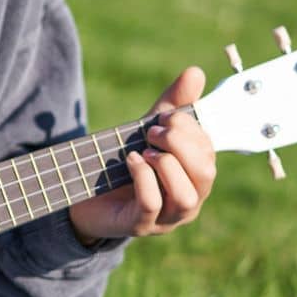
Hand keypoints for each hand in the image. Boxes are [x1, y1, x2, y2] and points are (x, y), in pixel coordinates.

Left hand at [68, 67, 215, 244]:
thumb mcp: (150, 129)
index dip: (190, 128)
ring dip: (165, 165)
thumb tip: (196, 72)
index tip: (163, 116)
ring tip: (144, 151)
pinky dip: (143, 177)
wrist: (86, 192)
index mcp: (196, 175)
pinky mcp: (141, 225)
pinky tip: (131, 161)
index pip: (209, 151)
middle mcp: (189, 199)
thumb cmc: (128, 160)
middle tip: (153, 132)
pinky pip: (152, 203)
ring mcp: (167, 217)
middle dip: (179, 143)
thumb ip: (173, 104)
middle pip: (205, 173)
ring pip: (186, 195)